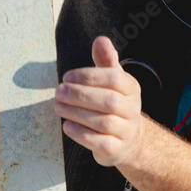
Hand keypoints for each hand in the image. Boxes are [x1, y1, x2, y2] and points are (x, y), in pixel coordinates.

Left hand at [53, 36, 143, 167]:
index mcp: (132, 88)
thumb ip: (106, 61)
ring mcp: (127, 130)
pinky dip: (82, 134)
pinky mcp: (117, 150)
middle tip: (58, 92)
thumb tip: (101, 40)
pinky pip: (101, 142)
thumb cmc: (115, 104)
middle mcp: (133, 109)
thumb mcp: (113, 81)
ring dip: (76, 113)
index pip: (114, 78)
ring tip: (58, 107)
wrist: (129, 140)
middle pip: (109, 101)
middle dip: (80, 95)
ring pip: (103, 122)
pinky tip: (67, 126)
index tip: (67, 77)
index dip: (89, 76)